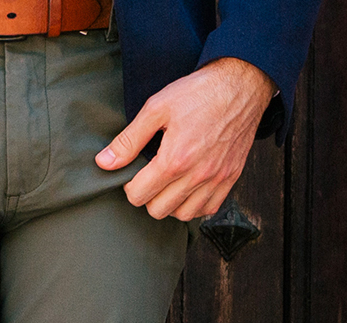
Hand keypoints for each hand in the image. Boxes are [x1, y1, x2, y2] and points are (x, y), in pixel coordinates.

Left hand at [96, 57, 275, 221]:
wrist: (241, 84)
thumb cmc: (198, 92)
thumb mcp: (157, 108)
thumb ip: (129, 140)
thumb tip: (104, 163)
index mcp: (175, 159)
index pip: (138, 195)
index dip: (129, 185)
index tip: (133, 172)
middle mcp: (197, 175)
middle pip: (158, 210)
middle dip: (147, 196)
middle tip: (149, 176)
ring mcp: (217, 179)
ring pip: (183, 214)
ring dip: (170, 203)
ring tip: (167, 182)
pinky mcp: (231, 177)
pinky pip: (208, 209)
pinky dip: (195, 204)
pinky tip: (187, 187)